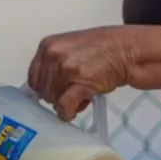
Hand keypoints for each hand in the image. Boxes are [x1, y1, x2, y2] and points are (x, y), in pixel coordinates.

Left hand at [26, 25, 160, 121]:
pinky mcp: (79, 83)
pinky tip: (75, 111)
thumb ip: (53, 62)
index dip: (45, 88)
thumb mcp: (69, 46)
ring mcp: (65, 69)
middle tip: (74, 91)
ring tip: (82, 94)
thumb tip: (43, 86)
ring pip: (53, 100)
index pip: (33, 78)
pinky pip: (63, 106)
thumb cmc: (102, 48)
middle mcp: (53, 55)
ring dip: (66, 103)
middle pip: (42, 91)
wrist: (127, 50)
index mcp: (47, 45)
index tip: (58, 90)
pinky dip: (67, 113)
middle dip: (57, 95)